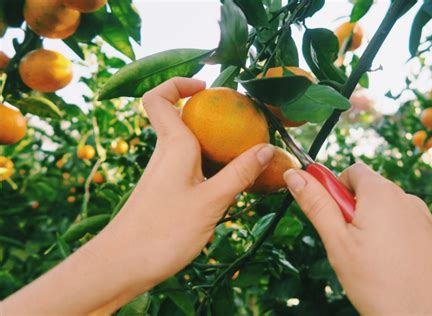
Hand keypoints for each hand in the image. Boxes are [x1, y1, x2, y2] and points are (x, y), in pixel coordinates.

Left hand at [1, 77, 274, 314]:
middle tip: (240, 123)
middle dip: (209, 114)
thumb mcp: (212, 201)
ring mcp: (164, 172)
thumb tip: (267, 148)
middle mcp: (165, 153)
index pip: (159, 97)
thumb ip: (241, 173)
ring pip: (187, 144)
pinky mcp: (165, 190)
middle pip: (180, 117)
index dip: (179, 83)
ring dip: (213, 143)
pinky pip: (190, 165)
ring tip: (242, 156)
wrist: (123, 265)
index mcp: (174, 145)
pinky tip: (228, 184)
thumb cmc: (164, 231)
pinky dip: (210, 165)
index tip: (206, 87)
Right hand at [284, 163, 431, 314]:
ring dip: (371, 228)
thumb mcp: (339, 243)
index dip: (332, 189)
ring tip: (369, 264)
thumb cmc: (386, 286)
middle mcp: (406, 199)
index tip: (326, 214)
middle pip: (368, 193)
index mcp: (381, 194)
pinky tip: (391, 270)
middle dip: (351, 213)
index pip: (350, 171)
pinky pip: (404, 229)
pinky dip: (392, 241)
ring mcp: (424, 219)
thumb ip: (317, 205)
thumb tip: (295, 175)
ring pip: (386, 214)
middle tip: (346, 246)